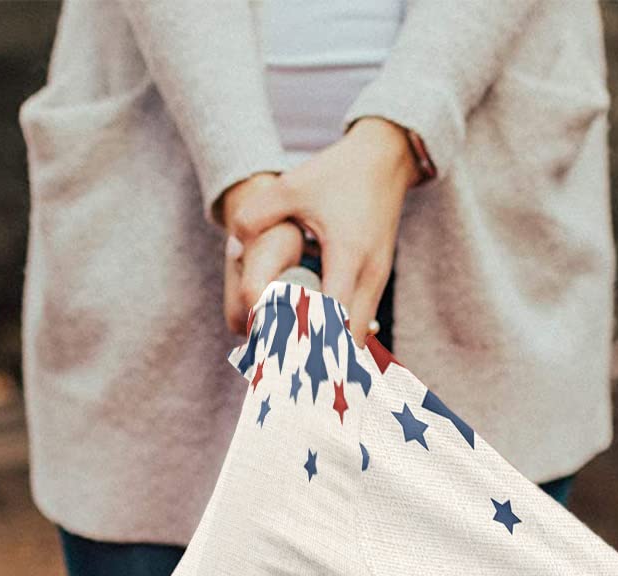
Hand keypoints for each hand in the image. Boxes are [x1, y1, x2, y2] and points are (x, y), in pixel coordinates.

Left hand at [225, 119, 417, 346]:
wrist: (385, 158)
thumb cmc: (338, 173)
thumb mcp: (293, 186)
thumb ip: (257, 214)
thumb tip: (233, 247)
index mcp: (348, 257)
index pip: (331, 320)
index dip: (307, 345)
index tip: (281, 363)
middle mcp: (369, 277)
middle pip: (348, 343)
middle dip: (319, 363)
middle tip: (285, 376)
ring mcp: (378, 282)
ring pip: (357, 338)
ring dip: (330, 354)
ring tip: (297, 368)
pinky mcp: (377, 282)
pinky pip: (360, 324)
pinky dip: (340, 339)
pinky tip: (314, 345)